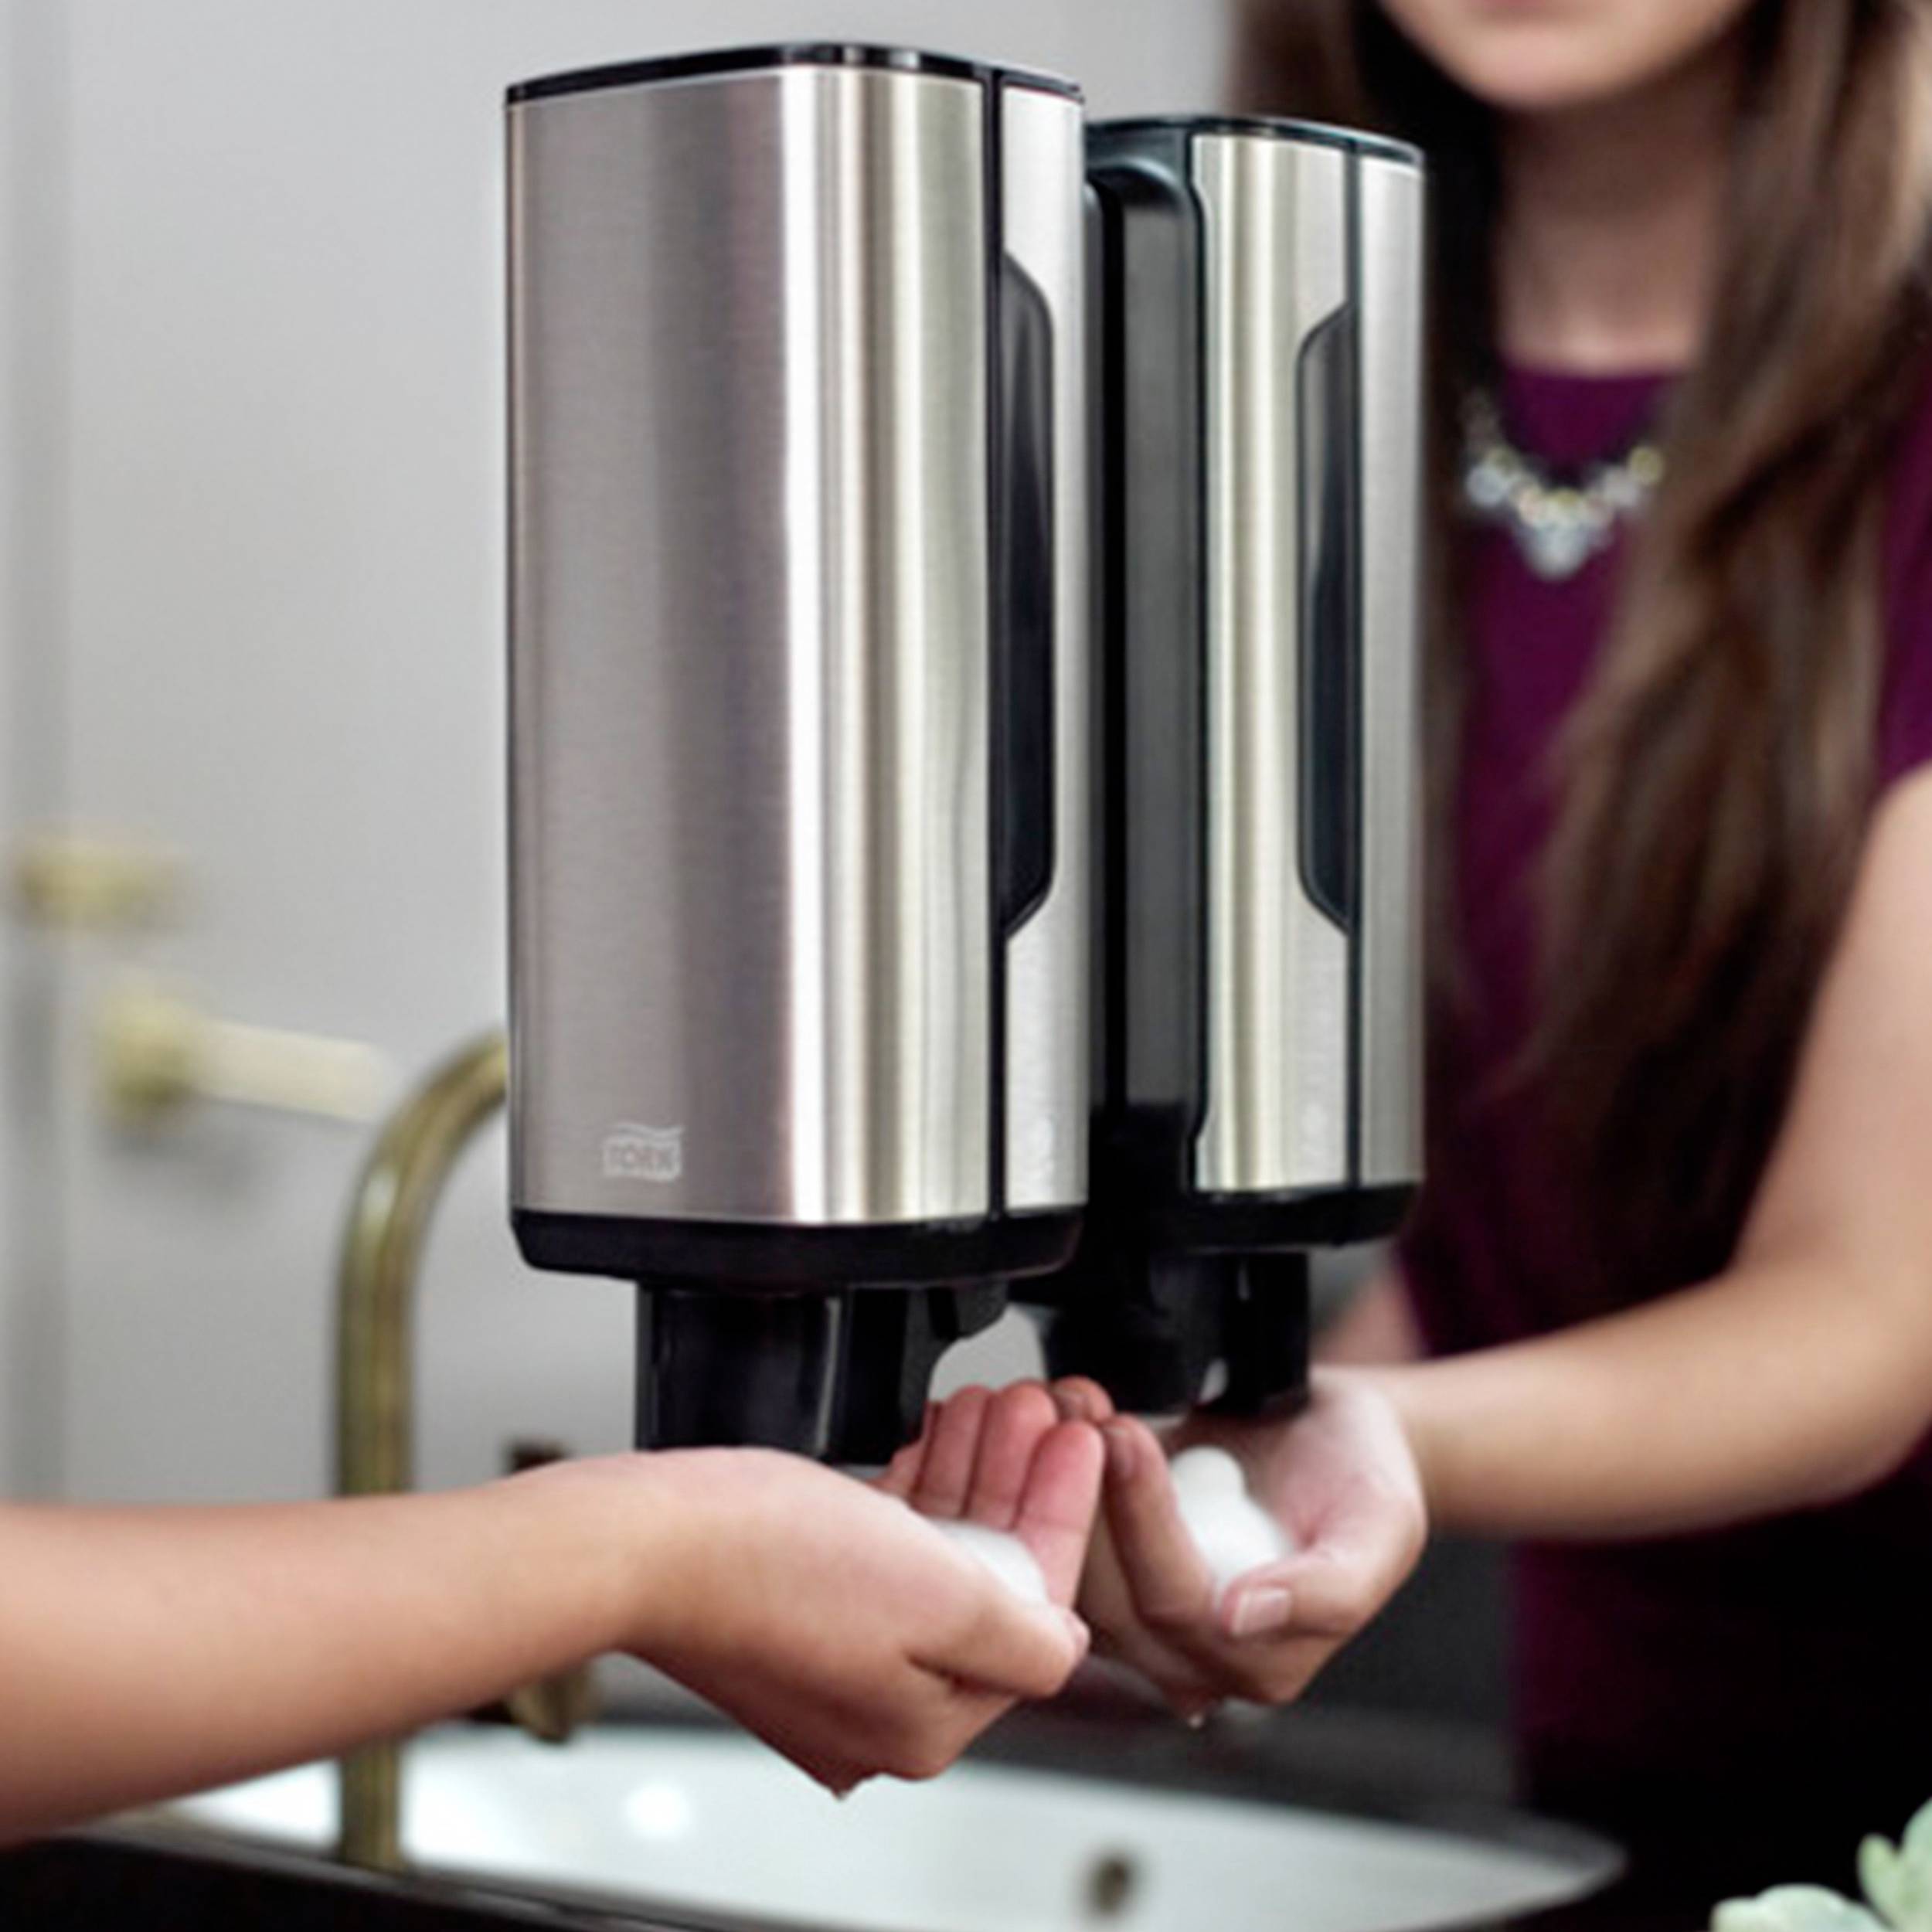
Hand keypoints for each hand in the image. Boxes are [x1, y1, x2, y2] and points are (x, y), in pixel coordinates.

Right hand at [588, 1390, 1100, 1794]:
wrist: (647, 1541)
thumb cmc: (771, 1567)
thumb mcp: (942, 1600)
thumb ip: (1025, 1634)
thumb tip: (1065, 1641)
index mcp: (923, 1725)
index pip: (1032, 1613)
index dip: (1061, 1515)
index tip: (1080, 1444)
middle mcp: (876, 1709)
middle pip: (982, 1581)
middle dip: (1016, 1482)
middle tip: (1042, 1410)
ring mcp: (830, 1662)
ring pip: (931, 1553)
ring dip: (970, 1472)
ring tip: (995, 1403)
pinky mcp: (791, 1613)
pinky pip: (877, 1549)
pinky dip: (913, 1488)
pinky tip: (934, 1435)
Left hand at [1051, 1369, 1426, 1717]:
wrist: (1334, 1434)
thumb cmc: (1365, 1480)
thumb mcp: (1382, 1525)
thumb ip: (1330, 1590)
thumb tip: (1241, 1616)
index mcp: (1261, 1664)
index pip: (1175, 1602)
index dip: (1145, 1518)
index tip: (1126, 1435)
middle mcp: (1190, 1656)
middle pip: (1108, 1591)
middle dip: (1089, 1488)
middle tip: (1079, 1406)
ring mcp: (1140, 1614)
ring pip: (1072, 1568)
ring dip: (1057, 1477)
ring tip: (1064, 1398)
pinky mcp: (1106, 1570)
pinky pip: (1061, 1539)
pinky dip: (1050, 1476)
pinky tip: (1056, 1414)